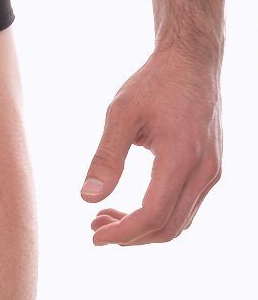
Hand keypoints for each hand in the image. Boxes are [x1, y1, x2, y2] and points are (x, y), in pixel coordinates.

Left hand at [81, 46, 222, 244]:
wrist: (192, 63)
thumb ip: (106, 157)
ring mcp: (212, 171)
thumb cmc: (154, 83)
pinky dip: (159, 216)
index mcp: (181, 156)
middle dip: (130, 235)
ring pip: (180, 222)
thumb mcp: (121, 113)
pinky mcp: (211, 169)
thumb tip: (87, 198)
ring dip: (143, 229)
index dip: (123, 233)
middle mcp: (204, 170)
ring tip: (106, 216)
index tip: (95, 236)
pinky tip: (131, 206)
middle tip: (95, 225)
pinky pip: (187, 207)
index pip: (153, 214)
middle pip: (167, 227)